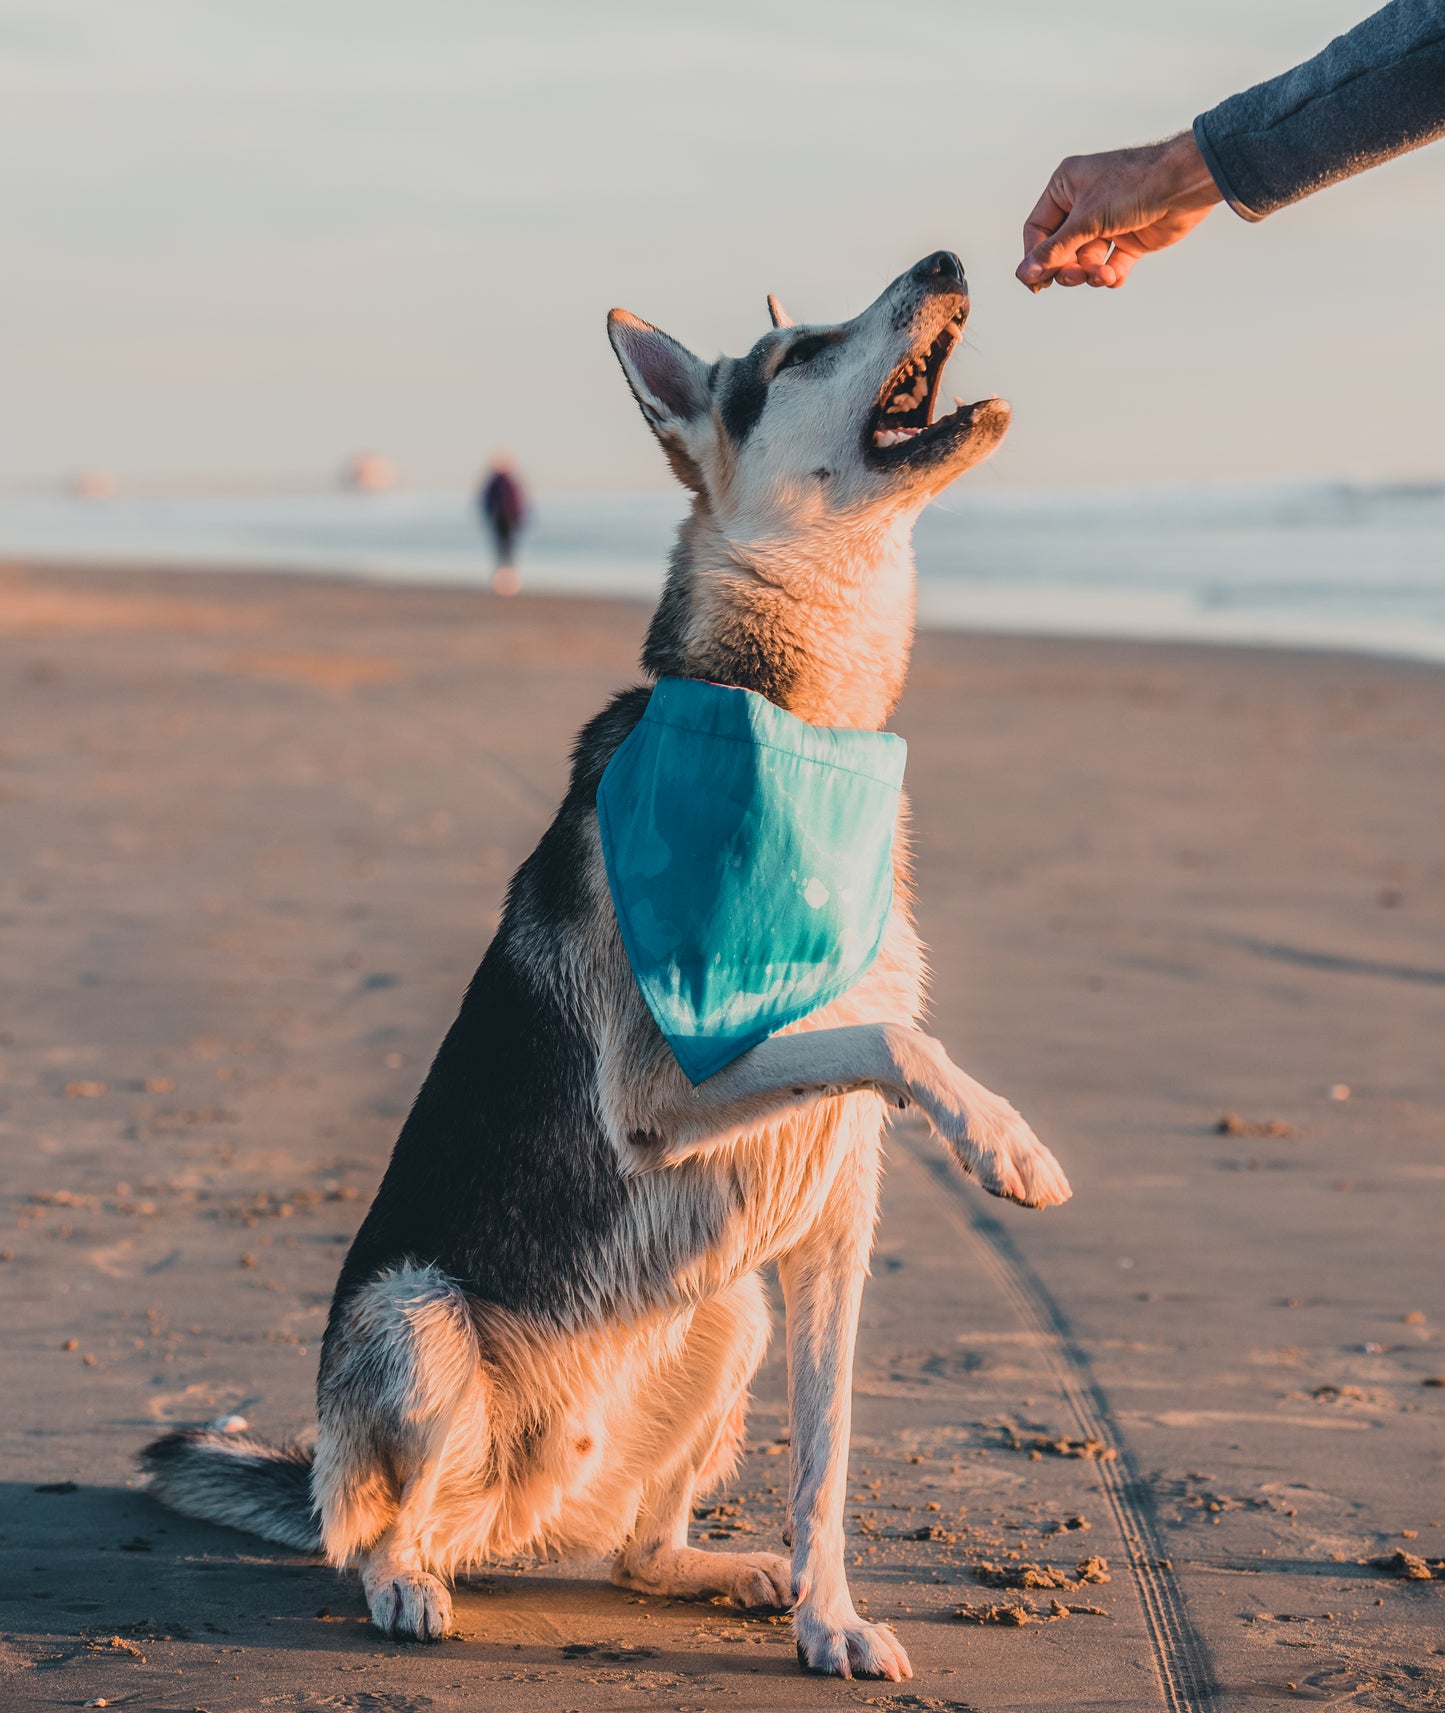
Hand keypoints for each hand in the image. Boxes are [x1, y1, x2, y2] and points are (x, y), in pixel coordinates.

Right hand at [1016, 130, 1222, 290]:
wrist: (1185, 184)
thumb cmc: (1134, 186)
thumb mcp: (1087, 219)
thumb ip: (1055, 250)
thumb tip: (1023, 274)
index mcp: (1066, 187)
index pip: (1037, 229)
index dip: (1035, 257)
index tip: (1038, 283)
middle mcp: (1083, 204)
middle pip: (1059, 250)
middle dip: (1067, 268)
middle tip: (1076, 276)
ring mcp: (1106, 222)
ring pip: (1084, 261)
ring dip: (1090, 273)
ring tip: (1103, 274)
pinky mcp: (1128, 239)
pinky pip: (1109, 265)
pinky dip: (1110, 275)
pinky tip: (1115, 275)